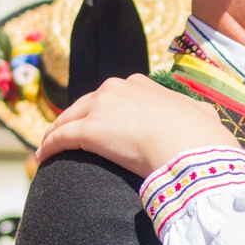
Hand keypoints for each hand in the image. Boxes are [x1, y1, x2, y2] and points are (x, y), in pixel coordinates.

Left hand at [37, 75, 239, 176]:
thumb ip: (192, 113)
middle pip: (84, 105)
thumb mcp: (199, 115)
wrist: (192, 148)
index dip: (100, 111)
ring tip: (47, 149)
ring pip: (68, 120)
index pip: (110, 96)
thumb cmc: (201, 137)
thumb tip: (203, 118)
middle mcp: (115, 89)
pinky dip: (48, 148)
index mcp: (139, 84)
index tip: (97, 123)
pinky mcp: (88, 131)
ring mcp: (100, 108)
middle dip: (73, 120)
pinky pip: (61, 138)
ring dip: (55, 134)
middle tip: (64, 136)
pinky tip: (41, 159)